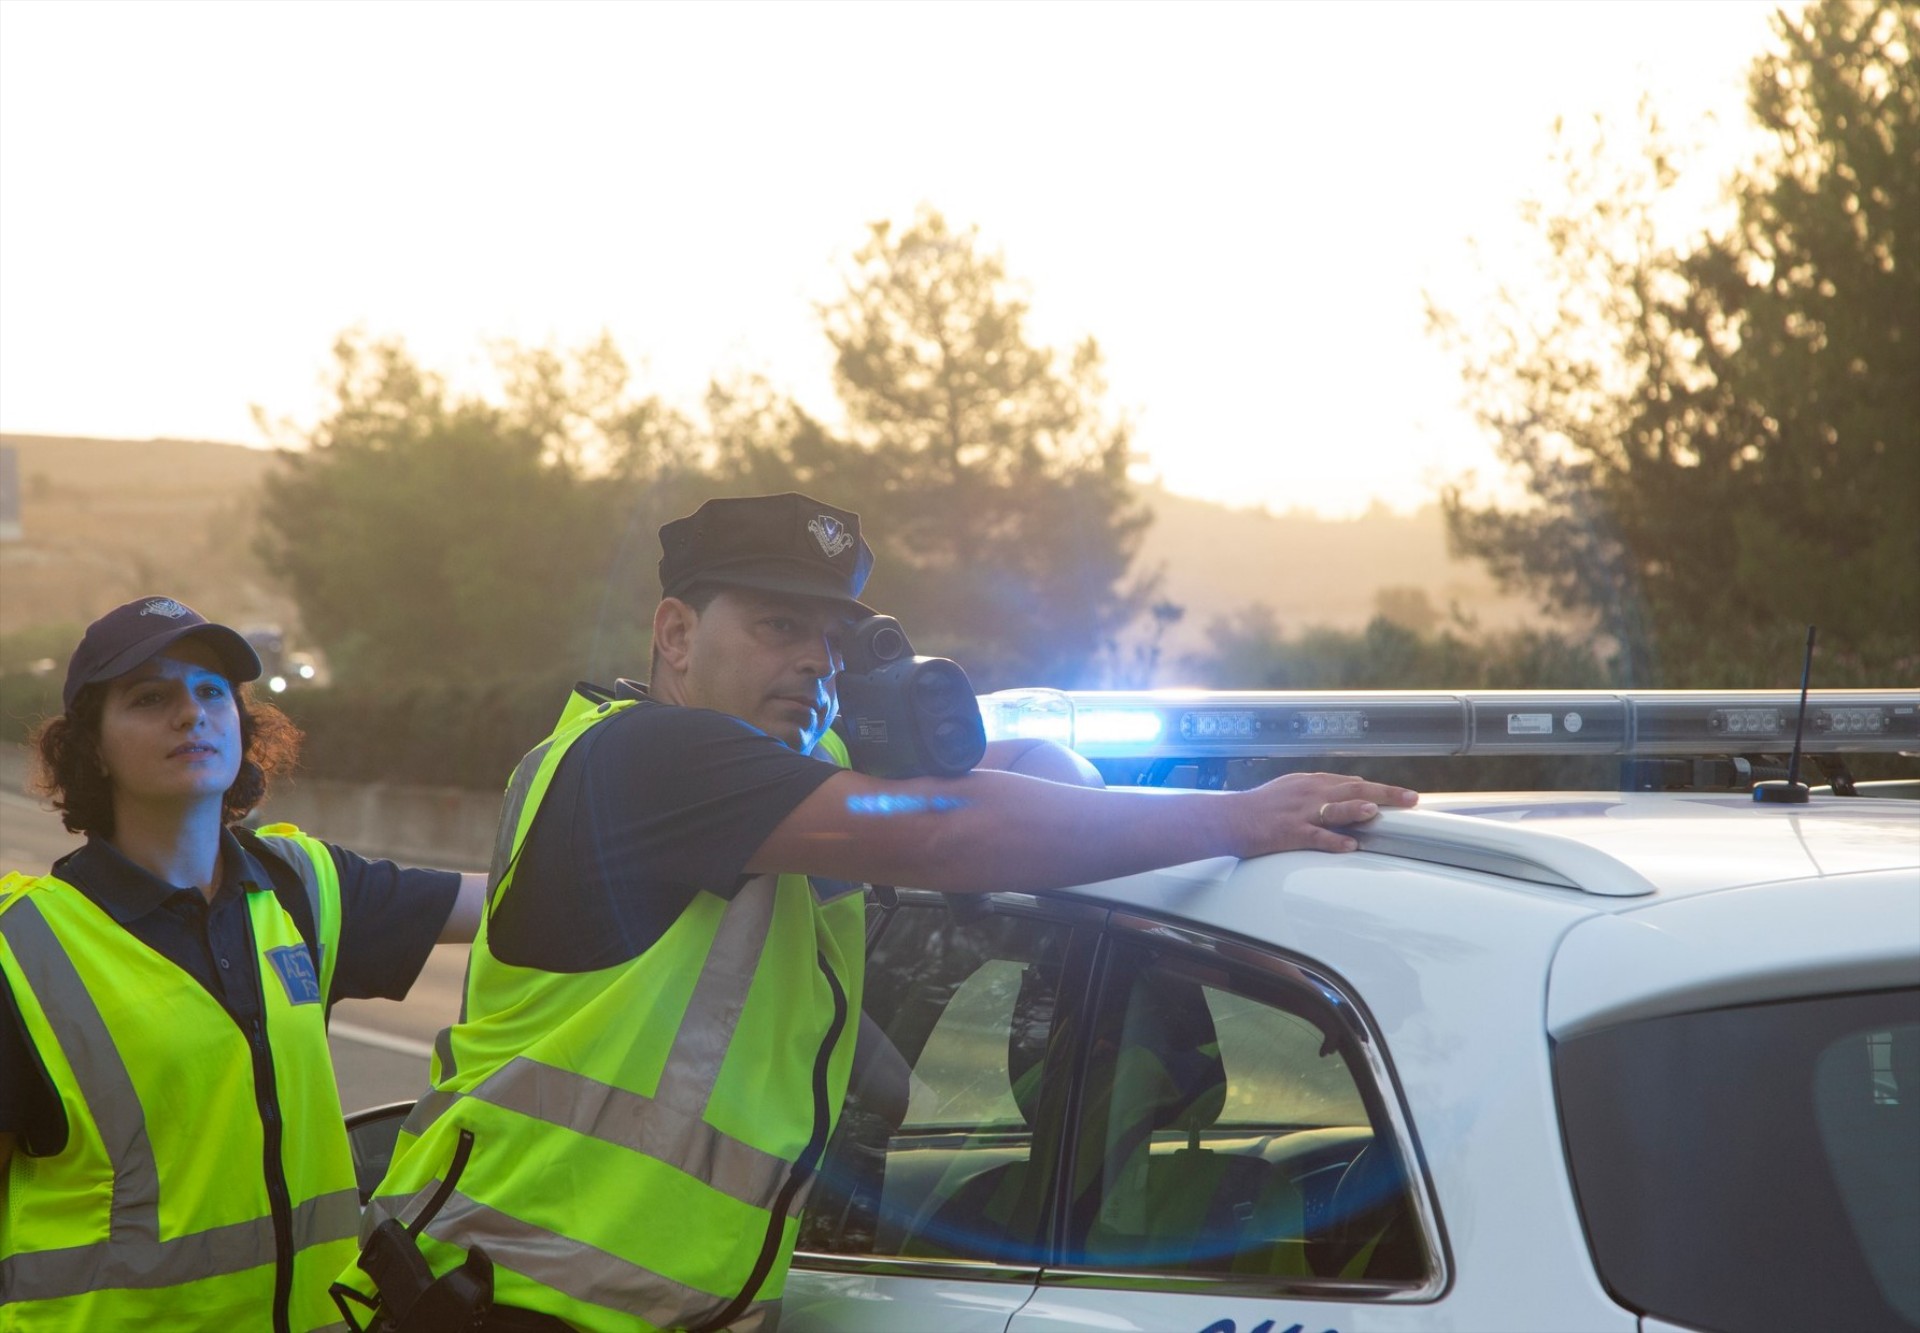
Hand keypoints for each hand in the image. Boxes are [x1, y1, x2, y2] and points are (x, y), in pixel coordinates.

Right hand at [1231, 772, 1417, 856]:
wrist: (1226, 818)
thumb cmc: (1257, 808)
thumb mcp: (1291, 790)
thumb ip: (1320, 791)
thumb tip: (1349, 791)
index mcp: (1311, 783)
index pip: (1352, 782)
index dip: (1380, 788)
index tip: (1403, 794)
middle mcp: (1309, 793)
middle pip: (1353, 789)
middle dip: (1385, 794)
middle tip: (1411, 798)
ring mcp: (1299, 812)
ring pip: (1334, 808)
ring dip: (1356, 809)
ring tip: (1376, 811)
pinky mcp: (1288, 832)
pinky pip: (1314, 836)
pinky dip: (1333, 840)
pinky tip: (1349, 845)